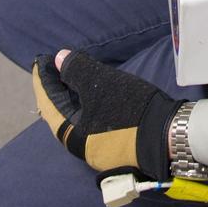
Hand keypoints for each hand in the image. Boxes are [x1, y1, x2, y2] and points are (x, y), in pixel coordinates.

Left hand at [32, 49, 180, 180]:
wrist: (168, 135)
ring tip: (69, 77)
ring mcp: (97, 148)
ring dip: (71, 96)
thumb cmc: (130, 110)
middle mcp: (79, 145)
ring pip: (76, 118)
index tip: (39, 61)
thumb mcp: (101, 84)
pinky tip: (90, 94)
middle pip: (60, 113)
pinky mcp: (113, 144)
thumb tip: (58, 58)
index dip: (42, 80)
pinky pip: (90, 121)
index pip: (47, 103)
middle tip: (52, 67)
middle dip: (55, 88)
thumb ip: (77, 69)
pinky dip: (85, 105)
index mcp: (70, 135)